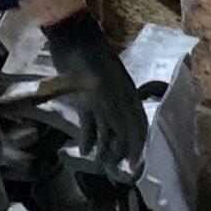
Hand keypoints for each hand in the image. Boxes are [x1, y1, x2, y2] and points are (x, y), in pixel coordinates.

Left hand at [45, 8, 148, 170]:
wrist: (72, 37)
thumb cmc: (90, 61)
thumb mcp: (105, 89)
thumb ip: (117, 115)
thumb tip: (130, 142)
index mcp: (128, 98)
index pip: (137, 128)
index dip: (137, 147)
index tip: (135, 167)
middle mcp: (118, 102)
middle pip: (122, 132)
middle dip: (120, 152)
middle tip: (114, 173)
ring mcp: (101, 101)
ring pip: (106, 129)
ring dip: (104, 147)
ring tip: (101, 166)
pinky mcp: (85, 99)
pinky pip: (90, 122)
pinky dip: (88, 136)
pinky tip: (85, 150)